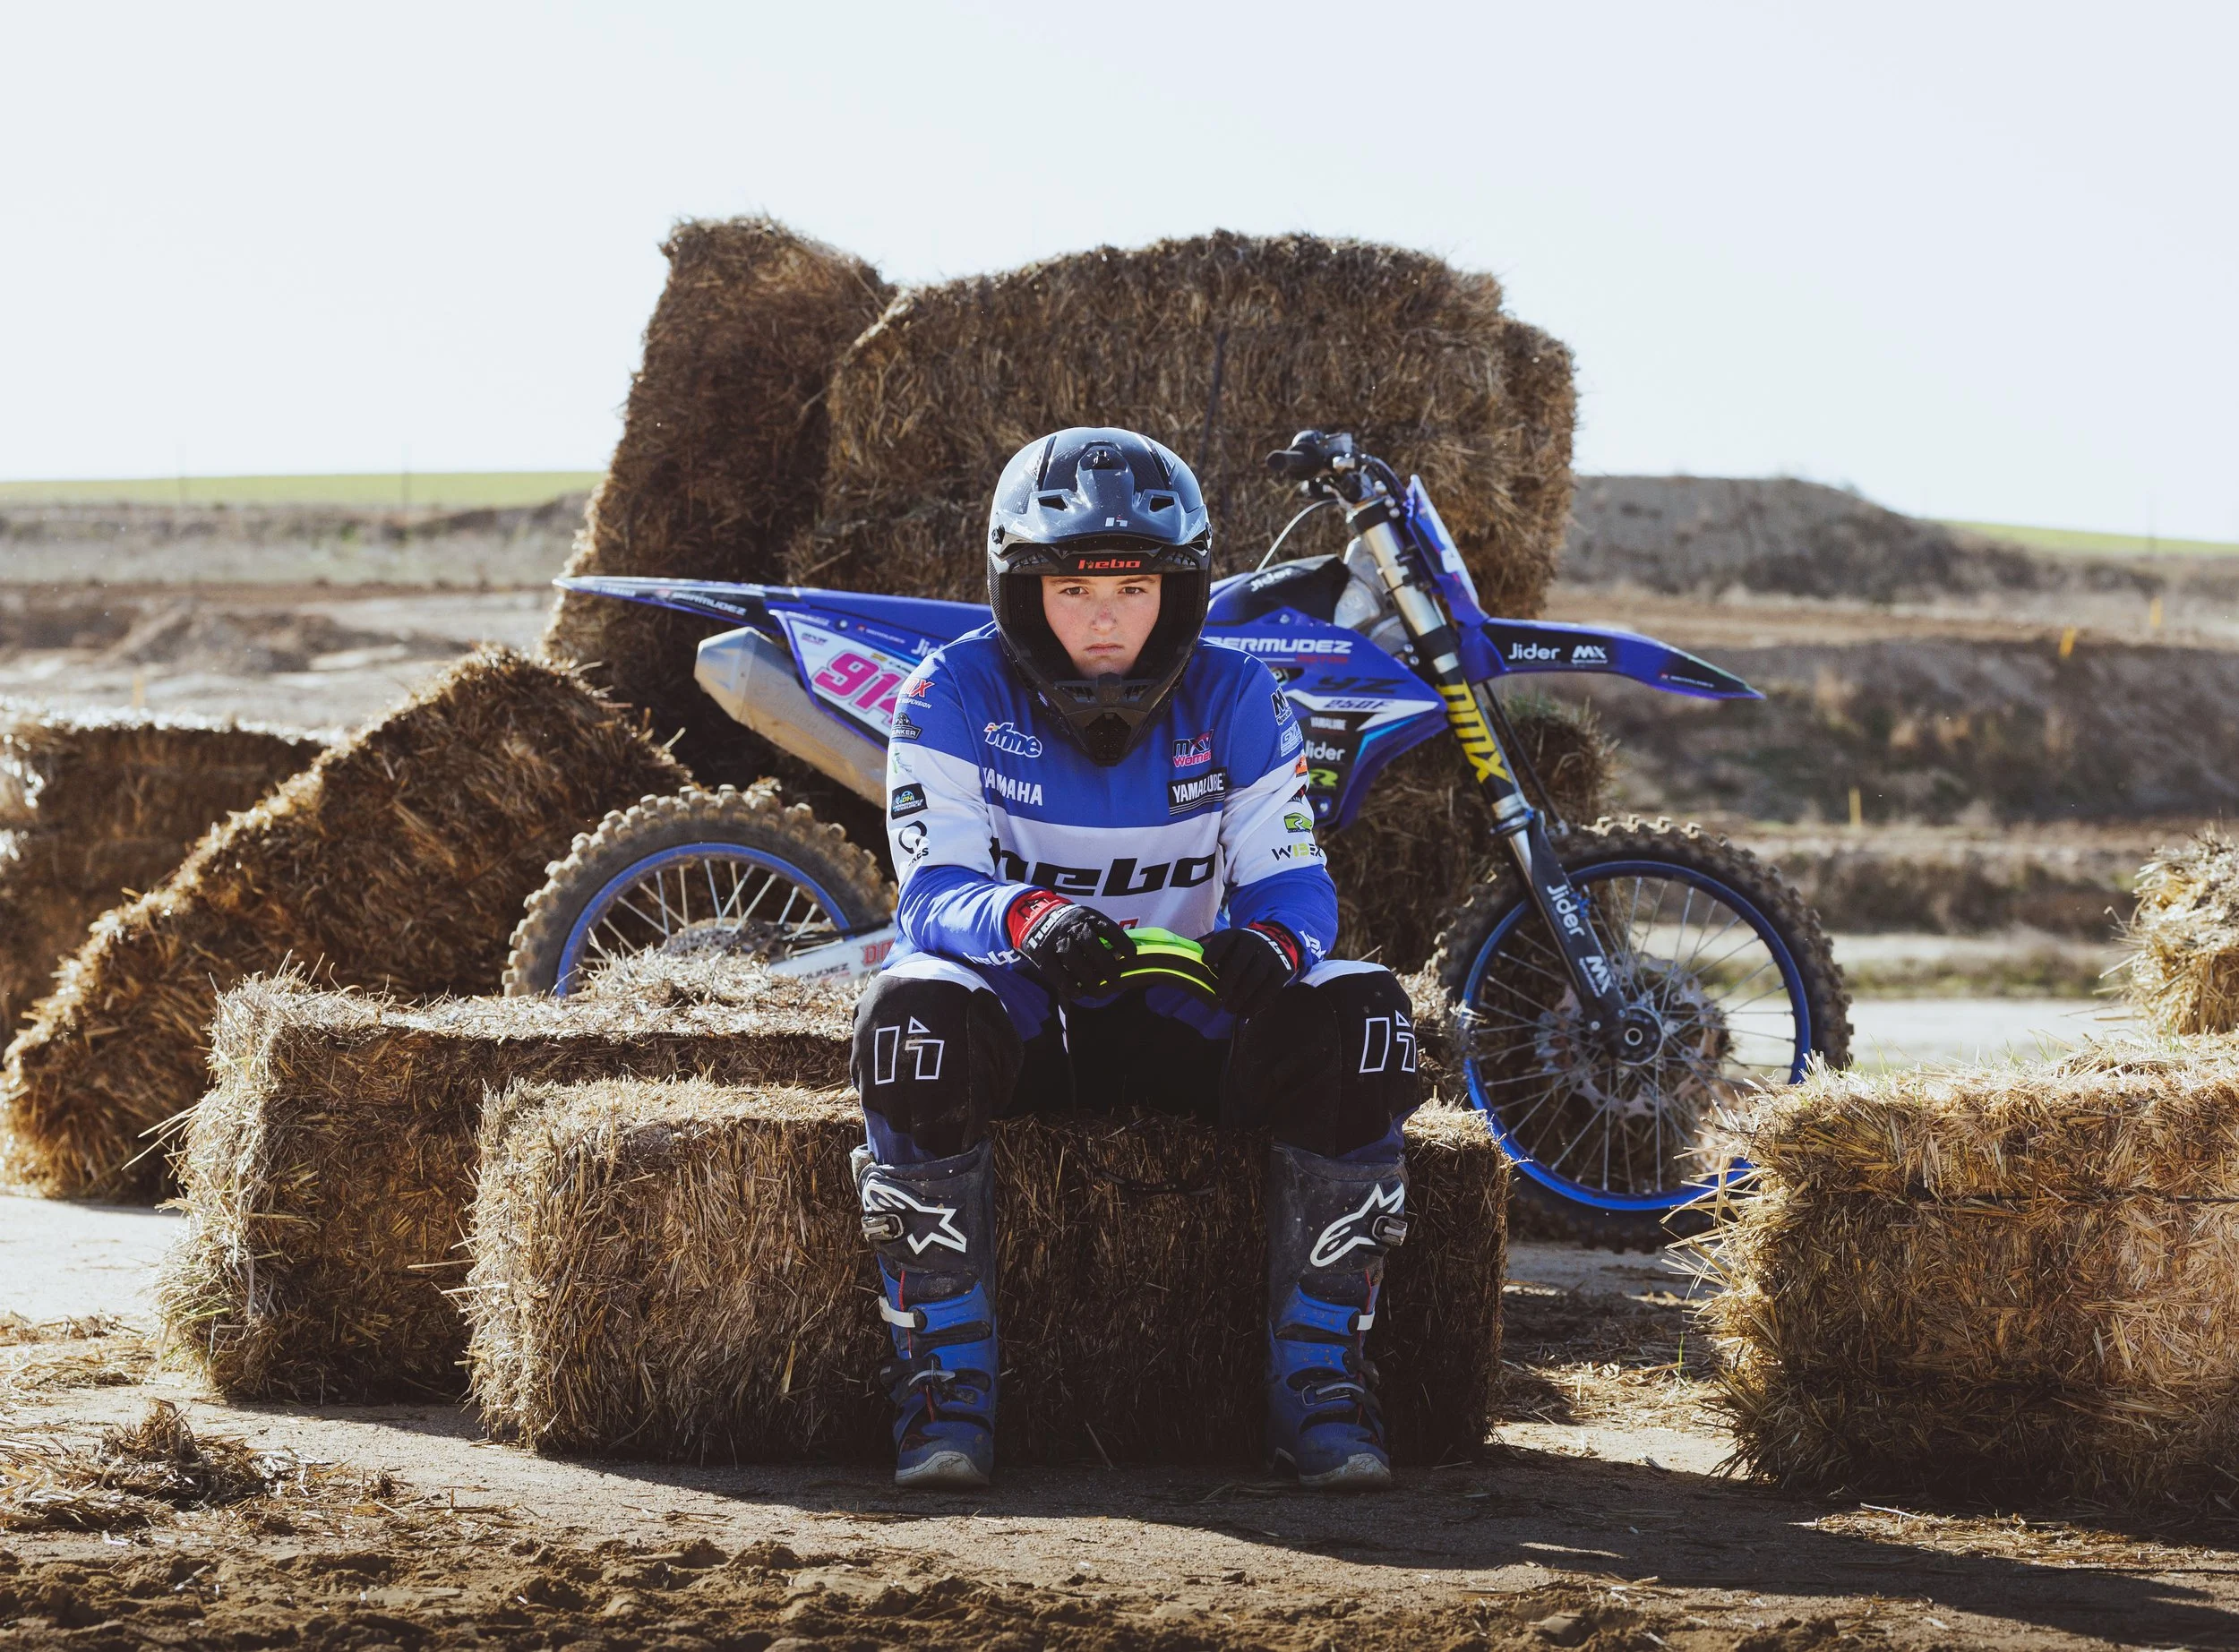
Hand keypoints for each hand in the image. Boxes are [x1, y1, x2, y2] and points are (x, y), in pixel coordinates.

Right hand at [1008, 891, 1135, 1001]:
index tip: (1132, 956)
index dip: (1121, 942)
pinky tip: (1078, 994)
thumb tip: (1121, 958)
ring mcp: (1056, 939)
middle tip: (1115, 979)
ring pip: (1074, 959)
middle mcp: (1072, 926)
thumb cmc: (1070, 925)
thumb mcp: (1086, 919)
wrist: (1035, 917)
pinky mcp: (1042, 954)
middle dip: (1105, 964)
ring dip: (1088, 977)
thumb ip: (1101, 935)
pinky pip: (1056, 972)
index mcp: (1087, 916)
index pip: (1107, 927)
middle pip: (1091, 944)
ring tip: (1097, 990)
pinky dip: (1068, 985)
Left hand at [1199, 923, 1300, 1018]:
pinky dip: (1257, 1003)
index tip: (1206, 963)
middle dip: (1227, 981)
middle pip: (1239, 962)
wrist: (1277, 945)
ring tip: (1231, 1009)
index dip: (1214, 951)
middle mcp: (1253, 943)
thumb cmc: (1242, 952)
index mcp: (1236, 935)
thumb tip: (1198, 972)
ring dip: (1241, 996)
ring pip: (1255, 977)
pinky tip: (1246, 1012)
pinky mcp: (1281, 971)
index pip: (1224, 940)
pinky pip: (1270, 989)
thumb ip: (1215, 958)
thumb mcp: (1230, 947)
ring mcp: (1269, 956)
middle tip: (1219, 996)